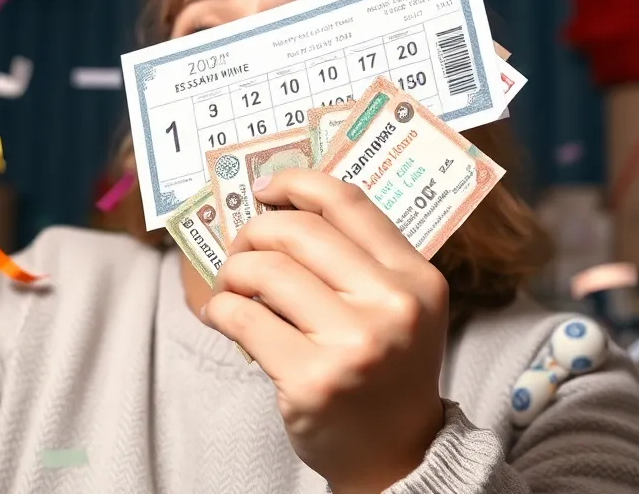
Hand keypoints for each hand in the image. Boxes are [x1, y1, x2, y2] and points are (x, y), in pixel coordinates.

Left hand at [202, 169, 447, 493]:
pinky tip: (222, 316)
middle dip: (254, 232)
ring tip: (230, 288)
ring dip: (233, 272)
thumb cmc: (384, 369)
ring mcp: (353, 345)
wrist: (395, 455)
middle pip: (299, 232)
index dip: (297, 183)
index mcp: (417, 278)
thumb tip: (280, 203)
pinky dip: (222, 309)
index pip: (349, 203)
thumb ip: (358, 257)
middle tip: (241, 250)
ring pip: (266, 271)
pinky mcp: (312, 380)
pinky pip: (244, 319)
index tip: (265, 188)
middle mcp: (392, 307)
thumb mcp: (399, 306)